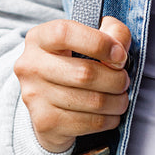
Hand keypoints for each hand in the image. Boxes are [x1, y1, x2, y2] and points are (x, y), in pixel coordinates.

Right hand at [13, 16, 132, 154]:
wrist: (48, 102)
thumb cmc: (74, 62)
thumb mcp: (89, 37)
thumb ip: (111, 32)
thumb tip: (120, 51)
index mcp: (39, 38)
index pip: (65, 33)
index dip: (98, 43)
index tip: (119, 55)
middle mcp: (30, 66)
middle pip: (85, 73)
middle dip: (116, 79)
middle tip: (123, 80)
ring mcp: (35, 96)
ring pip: (93, 101)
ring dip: (117, 101)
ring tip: (120, 98)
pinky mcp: (45, 122)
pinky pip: (91, 123)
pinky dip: (110, 119)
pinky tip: (109, 113)